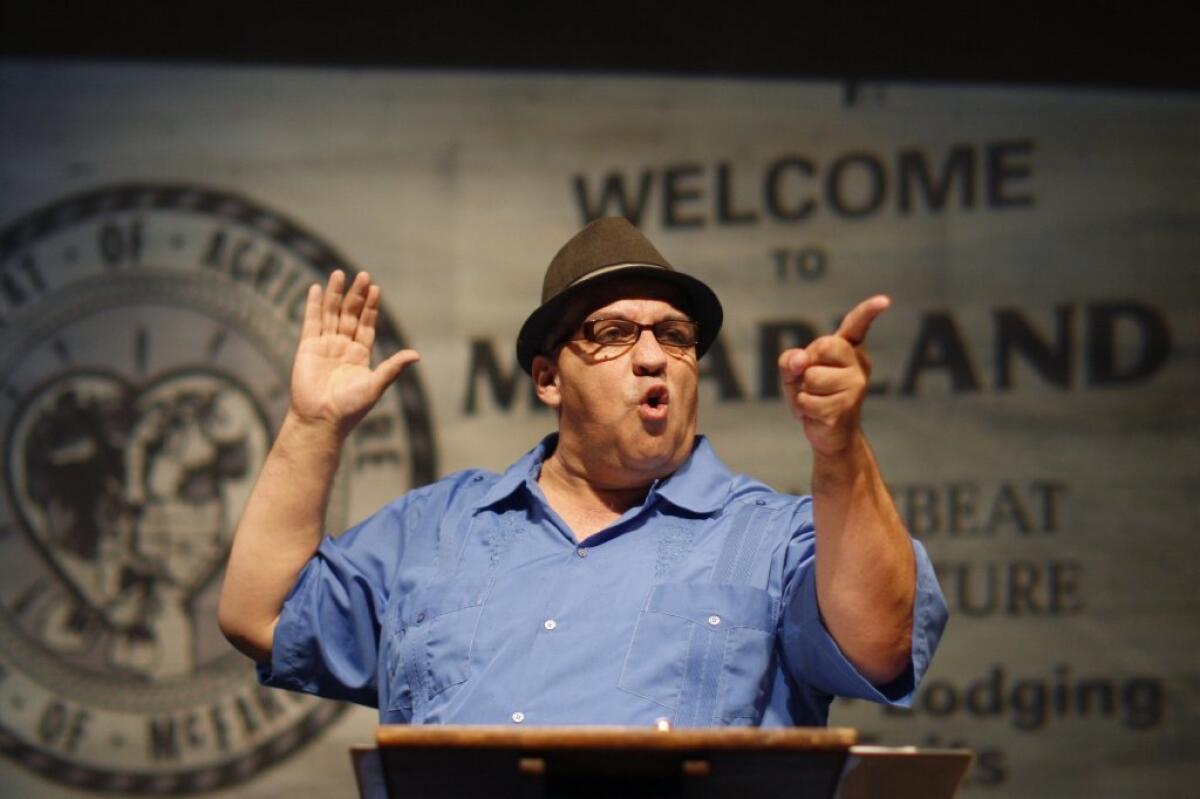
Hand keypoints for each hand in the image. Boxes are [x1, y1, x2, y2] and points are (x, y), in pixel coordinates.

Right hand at [289, 270, 418, 434]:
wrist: (322, 420)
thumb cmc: (350, 408)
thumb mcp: (375, 385)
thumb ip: (393, 368)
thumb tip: (416, 355)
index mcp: (360, 355)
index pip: (367, 324)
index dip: (371, 307)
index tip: (376, 288)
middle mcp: (343, 347)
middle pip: (350, 314)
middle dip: (356, 295)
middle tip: (362, 275)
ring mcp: (325, 346)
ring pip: (330, 314)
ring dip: (335, 294)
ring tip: (339, 273)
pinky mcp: (307, 348)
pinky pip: (311, 322)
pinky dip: (312, 305)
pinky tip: (315, 289)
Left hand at [777, 295, 888, 456]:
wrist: (829, 434)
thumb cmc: (812, 395)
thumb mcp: (794, 373)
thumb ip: (790, 360)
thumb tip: (800, 361)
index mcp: (849, 350)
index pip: (857, 325)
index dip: (868, 311)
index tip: (885, 301)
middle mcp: (858, 365)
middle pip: (822, 346)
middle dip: (806, 364)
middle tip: (811, 380)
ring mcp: (855, 387)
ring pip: (811, 377)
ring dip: (803, 391)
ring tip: (815, 399)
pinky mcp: (845, 408)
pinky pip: (807, 401)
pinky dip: (803, 408)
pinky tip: (817, 414)